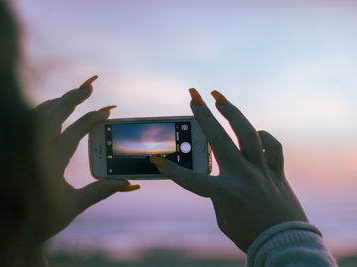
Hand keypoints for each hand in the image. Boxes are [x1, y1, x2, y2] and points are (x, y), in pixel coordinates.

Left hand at [30, 75, 139, 241]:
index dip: (90, 121)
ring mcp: (24, 149)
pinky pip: (30, 121)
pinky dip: (45, 110)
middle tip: (89, 86)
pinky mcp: (20, 150)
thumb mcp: (72, 207)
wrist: (12, 228)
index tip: (105, 113)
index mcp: (48, 165)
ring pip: (38, 115)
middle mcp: (34, 152)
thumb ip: (99, 192)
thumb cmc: (42, 219)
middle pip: (51, 115)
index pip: (72, 134)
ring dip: (57, 102)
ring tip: (74, 95)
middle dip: (71, 98)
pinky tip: (54, 110)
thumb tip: (125, 181)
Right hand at [150, 89, 306, 251]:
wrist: (285, 246)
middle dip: (202, 115)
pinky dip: (263, 137)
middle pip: (218, 139)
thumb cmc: (250, 236)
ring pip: (247, 133)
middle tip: (193, 96)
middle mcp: (243, 176)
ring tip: (219, 98)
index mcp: (225, 192)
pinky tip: (255, 133)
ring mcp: (261, 171)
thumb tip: (218, 177)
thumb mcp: (224, 217)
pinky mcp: (276, 172)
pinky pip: (272, 147)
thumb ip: (218, 195)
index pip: (191, 178)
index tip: (158, 160)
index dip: (171, 171)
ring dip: (232, 112)